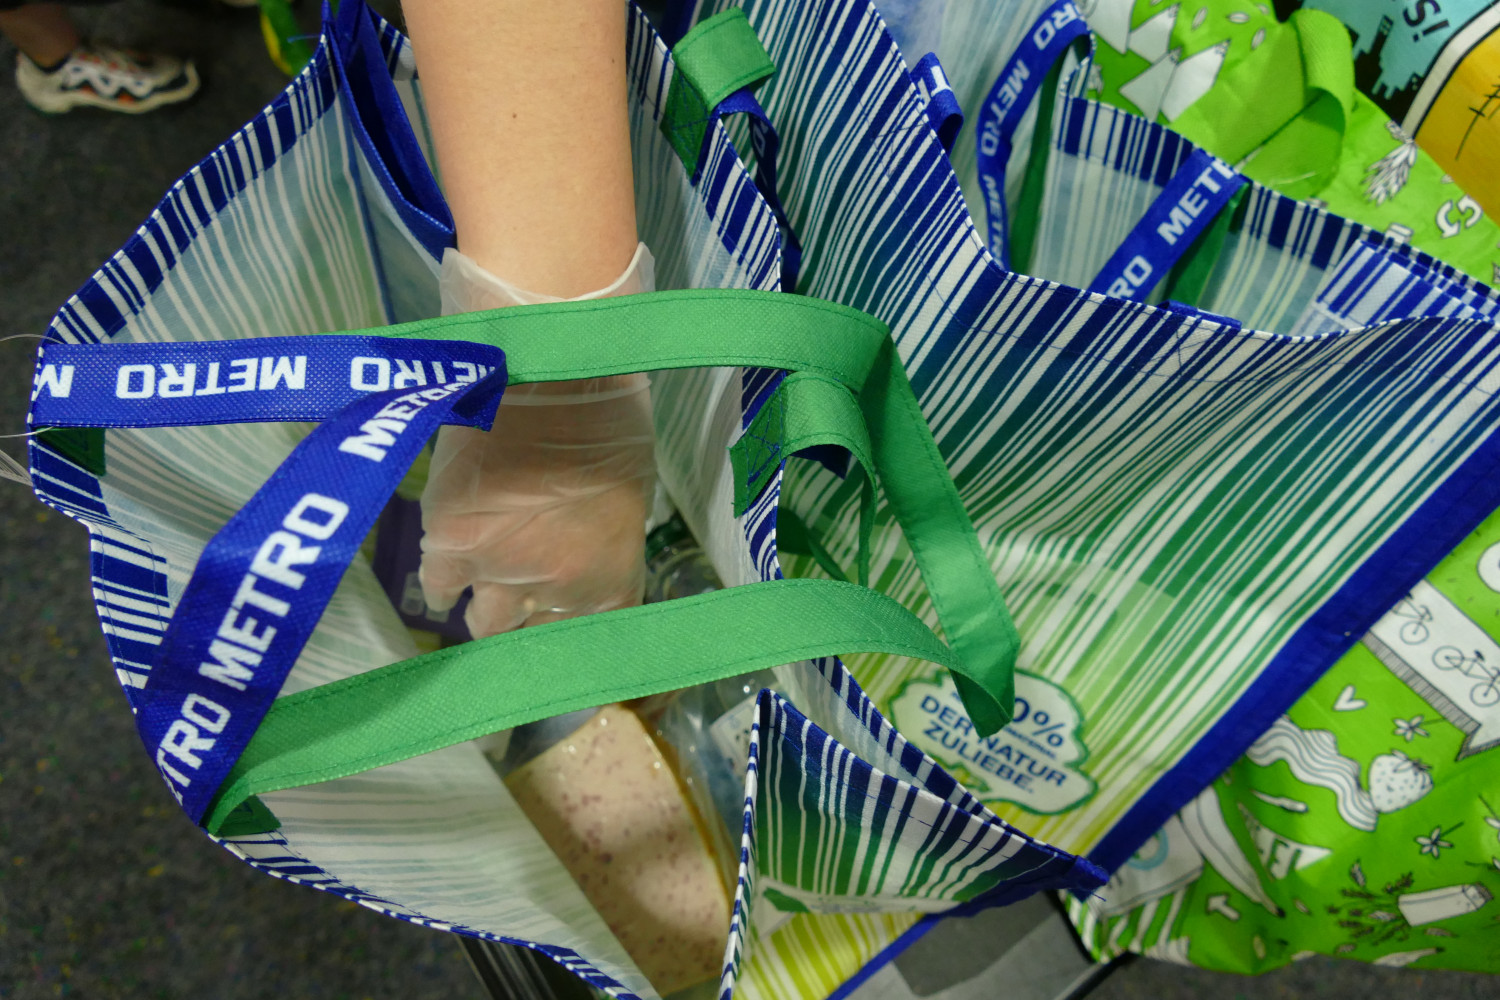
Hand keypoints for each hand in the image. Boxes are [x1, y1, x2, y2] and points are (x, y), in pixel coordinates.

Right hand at [418, 374, 654, 634]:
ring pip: (484, 624)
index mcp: (611, 579)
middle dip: (529, 622)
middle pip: (534, 640)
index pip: (594, 639)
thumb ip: (599, 541)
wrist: (549, 366)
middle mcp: (559, 590)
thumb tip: (579, 557)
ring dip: (486, 607)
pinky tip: (450, 564)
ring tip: (487, 579)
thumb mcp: (624, 490)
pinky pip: (438, 585)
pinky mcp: (452, 543)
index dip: (574, 636)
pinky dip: (443, 579)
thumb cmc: (608, 412)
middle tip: (522, 596)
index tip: (562, 626)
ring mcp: (502, 571)